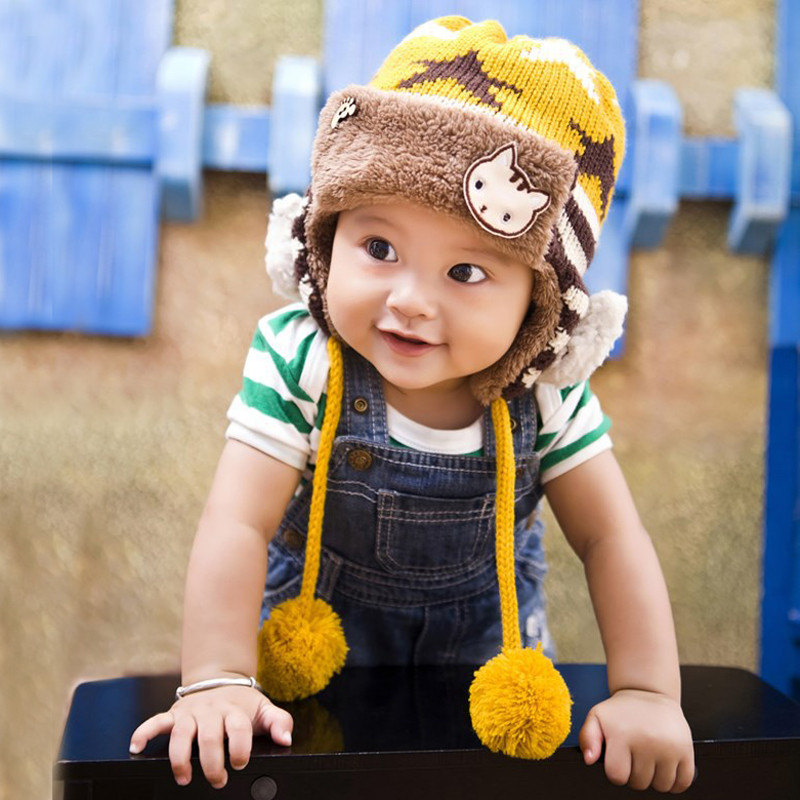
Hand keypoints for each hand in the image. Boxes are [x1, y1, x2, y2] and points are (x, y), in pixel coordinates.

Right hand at [128, 685, 293, 788]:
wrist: (221, 680)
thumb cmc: (243, 704)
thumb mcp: (264, 710)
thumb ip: (279, 722)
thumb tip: (286, 739)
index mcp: (234, 710)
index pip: (237, 728)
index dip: (239, 747)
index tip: (239, 763)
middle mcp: (211, 710)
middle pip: (209, 736)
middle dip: (212, 762)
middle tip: (217, 780)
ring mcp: (191, 712)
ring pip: (182, 733)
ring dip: (180, 757)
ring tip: (185, 778)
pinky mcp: (174, 714)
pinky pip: (155, 721)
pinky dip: (144, 732)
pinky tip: (136, 747)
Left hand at [579, 688, 694, 792]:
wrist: (648, 692)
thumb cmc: (621, 711)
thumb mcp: (597, 717)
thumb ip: (587, 738)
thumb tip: (589, 759)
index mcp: (622, 735)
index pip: (617, 776)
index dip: (616, 772)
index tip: (618, 759)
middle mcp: (647, 741)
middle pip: (639, 783)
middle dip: (634, 774)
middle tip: (634, 756)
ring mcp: (669, 747)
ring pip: (660, 786)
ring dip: (654, 779)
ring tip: (649, 759)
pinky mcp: (686, 750)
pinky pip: (682, 783)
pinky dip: (674, 781)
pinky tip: (665, 766)